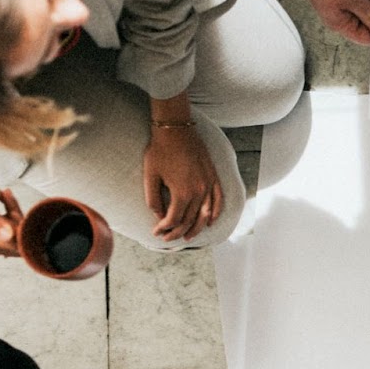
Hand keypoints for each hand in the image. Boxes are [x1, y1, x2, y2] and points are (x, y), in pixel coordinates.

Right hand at [0, 167, 22, 254]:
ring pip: (16, 229)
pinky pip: (10, 223)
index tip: (14, 209)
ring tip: (2, 192)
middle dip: (18, 218)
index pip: (16, 245)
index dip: (21, 229)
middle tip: (7, 196)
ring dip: (14, 210)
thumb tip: (10, 236)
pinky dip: (10, 208)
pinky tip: (0, 193)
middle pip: (18, 239)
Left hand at [143, 124, 221, 242]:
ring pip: (205, 214)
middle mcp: (198, 192)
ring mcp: (208, 185)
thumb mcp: (150, 175)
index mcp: (182, 193)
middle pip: (190, 220)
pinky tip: (211, 221)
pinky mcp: (213, 177)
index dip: (164, 228)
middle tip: (167, 238)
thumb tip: (158, 215)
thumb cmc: (159, 151)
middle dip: (177, 232)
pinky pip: (218, 199)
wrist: (175, 129)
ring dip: (196, 228)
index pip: (174, 219)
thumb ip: (153, 199)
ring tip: (188, 237)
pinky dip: (215, 213)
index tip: (156, 231)